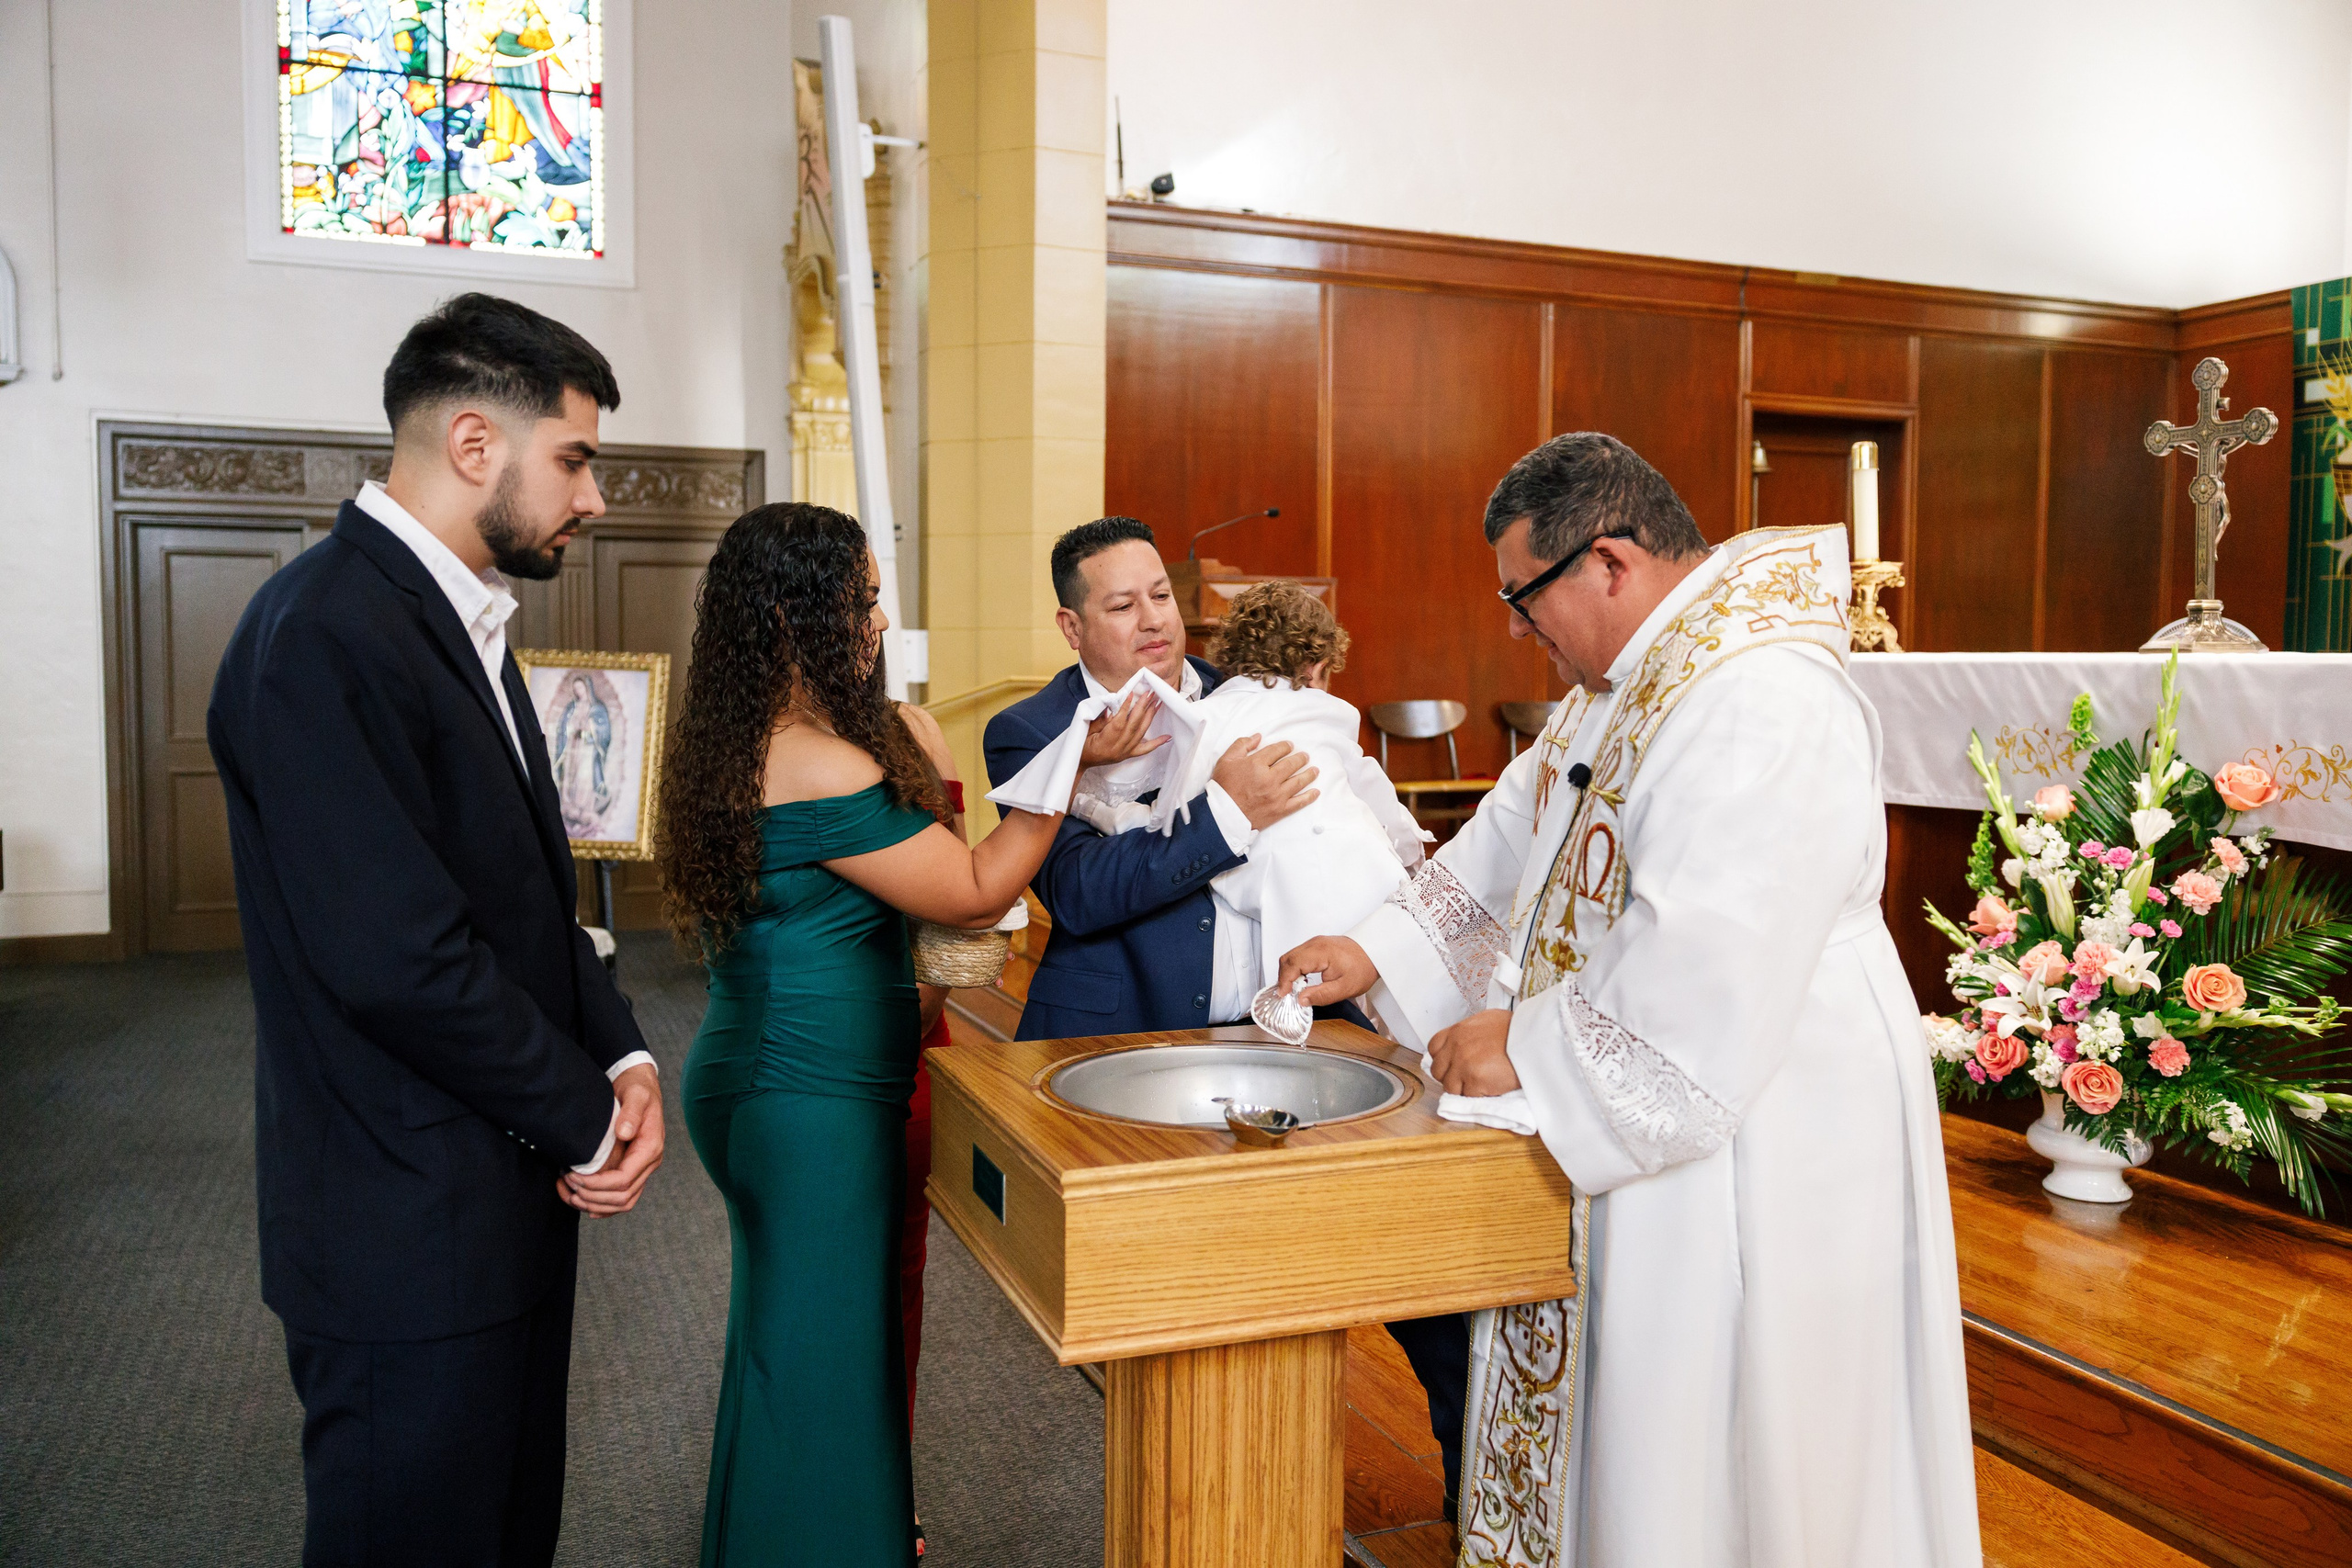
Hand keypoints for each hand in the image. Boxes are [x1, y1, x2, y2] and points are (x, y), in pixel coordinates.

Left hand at [560, 1062, 664, 1216]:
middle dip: (593, 1197)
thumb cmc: (637, 1090)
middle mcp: (649, 1163)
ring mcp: (642, 1169)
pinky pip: (621, 1197)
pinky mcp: (633, 1169)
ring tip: (570, 1196)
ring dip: (596, 1205)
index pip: (624, 1180)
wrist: (641, 1087)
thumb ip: (631, 1113)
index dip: (597, 1184)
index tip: (573, 1177)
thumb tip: (624, 1132)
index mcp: (650, 1148)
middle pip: (623, 1197)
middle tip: (568, 1185)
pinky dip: (602, 1206)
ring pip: (623, 1202)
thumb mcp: (636, 1095)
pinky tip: (583, 1204)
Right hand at [1079, 692, 1168, 771]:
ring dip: (1150, 717)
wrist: (1081, 762)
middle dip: (1143, 707)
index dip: (1126, 707)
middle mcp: (1118, 747)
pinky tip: (1167, 736)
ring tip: (1158, 703)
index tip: (1132, 694)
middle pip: (1134, 725)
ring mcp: (1125, 751)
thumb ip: (1100, 720)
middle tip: (1150, 694)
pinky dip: (1157, 742)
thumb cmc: (1082, 745)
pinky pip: (1145, 749)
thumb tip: (1113, 708)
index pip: (1119, 721)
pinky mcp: (1128, 754)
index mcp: (1106, 741)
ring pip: (1141, 732)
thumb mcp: (1086, 730)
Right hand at [1211, 735, 1318, 829]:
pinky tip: (1316, 792)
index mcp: (1257, 764)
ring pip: (1298, 781)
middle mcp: (1270, 778)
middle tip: (1305, 756)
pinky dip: (1309, 797)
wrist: (1222, 816)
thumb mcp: (1226, 760)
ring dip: (1309, 774)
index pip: (1277, 751)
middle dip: (1300, 758)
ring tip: (1315, 770)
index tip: (1289, 746)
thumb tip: (1257, 737)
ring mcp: (1277, 795)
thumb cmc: (1222, 787)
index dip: (1285, 746)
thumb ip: (1242, 745)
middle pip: (1291, 764)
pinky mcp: (1280, 810)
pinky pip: (1299, 802)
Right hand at [1276, 934, 1377, 1007]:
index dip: (1284, 981)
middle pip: (1287, 959)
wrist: (1374, 953)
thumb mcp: (1344, 988)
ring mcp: (1314, 943)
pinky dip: (1294, 969)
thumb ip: (1321, 995)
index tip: (1282, 995)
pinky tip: (1301, 981)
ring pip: (1290, 957)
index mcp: (1321, 951)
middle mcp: (1315, 944)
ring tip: (1294, 990)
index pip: (1292, 964)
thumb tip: (1301, 999)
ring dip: (1288, 974)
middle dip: (1283, 978)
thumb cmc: (1363, 967)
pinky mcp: (1316, 946)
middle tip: (1287, 995)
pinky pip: (1297, 956)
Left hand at [1428, 1010, 1521, 1096]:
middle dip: (1450, 1076)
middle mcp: (1456, 1047)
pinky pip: (1468, 1096)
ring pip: (1450, 1087)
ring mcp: (1463, 1065)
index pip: (1434, 1048)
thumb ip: (1470, 1034)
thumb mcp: (1487, 1022)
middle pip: (1438, 1070)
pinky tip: (1491, 1087)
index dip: (1443, 1059)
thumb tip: (1465, 1044)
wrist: (1533, 1040)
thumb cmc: (1517, 1030)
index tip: (1452, 1064)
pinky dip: (1479, 1095)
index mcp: (1457, 1031)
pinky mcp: (1474, 1081)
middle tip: (1467, 1078)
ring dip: (1463, 1089)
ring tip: (1481, 1084)